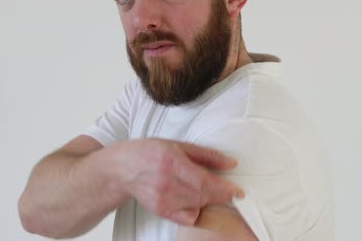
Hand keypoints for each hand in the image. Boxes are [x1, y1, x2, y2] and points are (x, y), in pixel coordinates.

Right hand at [114, 139, 244, 225]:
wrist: (123, 169)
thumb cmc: (149, 152)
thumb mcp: (178, 145)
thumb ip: (207, 155)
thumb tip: (231, 163)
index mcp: (172, 162)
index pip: (204, 181)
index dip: (224, 188)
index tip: (238, 191)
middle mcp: (166, 183)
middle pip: (202, 195)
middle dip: (221, 195)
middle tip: (230, 191)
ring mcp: (162, 199)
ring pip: (197, 206)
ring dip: (209, 201)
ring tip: (210, 191)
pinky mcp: (160, 210)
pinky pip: (187, 217)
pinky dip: (196, 211)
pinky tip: (195, 201)